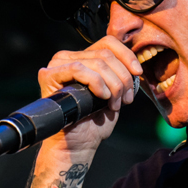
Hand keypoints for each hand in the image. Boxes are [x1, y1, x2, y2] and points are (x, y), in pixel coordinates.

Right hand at [37, 36, 141, 153]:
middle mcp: (68, 57)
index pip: (108, 42)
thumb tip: (135, 64)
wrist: (79, 144)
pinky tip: (102, 97)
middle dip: (122, 77)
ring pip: (97, 62)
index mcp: (83, 57)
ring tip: (114, 104)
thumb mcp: (115, 92)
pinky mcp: (49, 76)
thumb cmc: (95, 121)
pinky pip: (79, 69)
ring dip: (113, 85)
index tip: (138, 74)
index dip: (127, 56)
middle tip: (126, 99)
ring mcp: (56, 65)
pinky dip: (96, 83)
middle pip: (105, 53)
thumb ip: (120, 74)